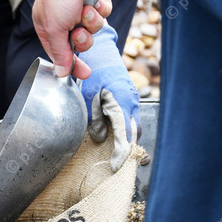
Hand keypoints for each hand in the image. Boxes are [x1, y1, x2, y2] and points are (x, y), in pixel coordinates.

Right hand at [32, 0, 111, 78]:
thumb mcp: (54, 29)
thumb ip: (59, 52)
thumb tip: (60, 73)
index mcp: (49, 29)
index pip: (61, 54)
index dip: (73, 64)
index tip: (84, 74)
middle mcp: (65, 21)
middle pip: (80, 44)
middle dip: (83, 39)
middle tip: (79, 31)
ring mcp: (81, 11)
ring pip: (94, 29)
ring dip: (92, 21)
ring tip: (86, 10)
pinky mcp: (95, 1)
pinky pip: (104, 13)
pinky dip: (101, 8)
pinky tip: (95, 0)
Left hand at [78, 23, 139, 171]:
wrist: (101, 54)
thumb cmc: (92, 74)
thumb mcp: (87, 97)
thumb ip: (93, 118)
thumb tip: (98, 138)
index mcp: (121, 103)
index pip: (124, 134)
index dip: (120, 152)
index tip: (115, 166)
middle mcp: (131, 103)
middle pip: (134, 133)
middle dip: (128, 150)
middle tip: (118, 166)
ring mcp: (133, 101)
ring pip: (133, 126)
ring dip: (126, 141)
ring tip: (117, 157)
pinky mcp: (130, 100)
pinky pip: (131, 119)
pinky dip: (125, 131)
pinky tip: (116, 139)